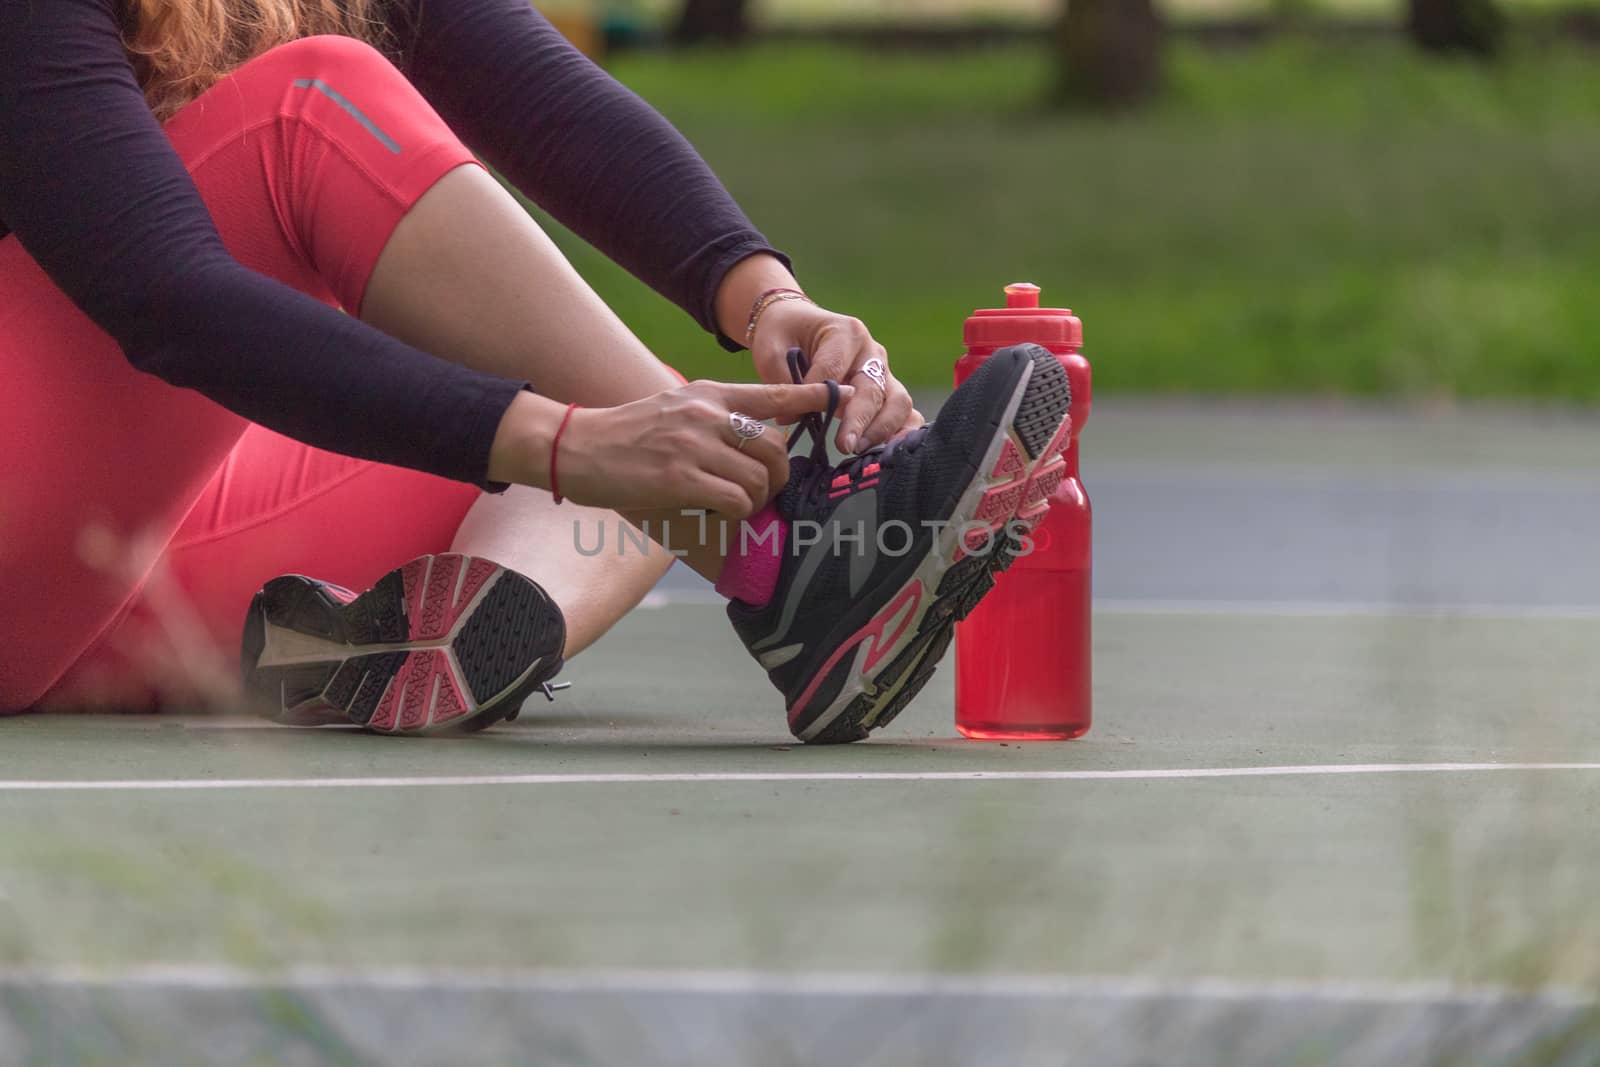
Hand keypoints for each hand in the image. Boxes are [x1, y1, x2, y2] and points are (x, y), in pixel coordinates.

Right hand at [555, 380, 850, 517]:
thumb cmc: (628, 436)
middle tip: (759, 492)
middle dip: (777, 478)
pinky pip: (735, 501)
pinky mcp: (680, 478)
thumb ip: (717, 420)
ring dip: (755, 501)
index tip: (842, 395)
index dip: (813, 395)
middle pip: (776, 449)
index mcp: (709, 395)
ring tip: (732, 504)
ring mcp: (694, 445)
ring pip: (759, 479)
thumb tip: (758, 446)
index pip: (773, 392)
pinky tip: (714, 510)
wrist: (576, 447)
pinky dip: (735, 513)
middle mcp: (707, 415)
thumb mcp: (676, 409)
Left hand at [748, 299, 923, 453]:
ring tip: (858, 449)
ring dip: (881, 429)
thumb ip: (784, 382)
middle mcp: (871, 351)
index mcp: (845, 333)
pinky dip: (902, 432)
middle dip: (859, 420)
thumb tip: (795, 418)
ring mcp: (883, 372)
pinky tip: (887, 452)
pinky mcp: (887, 391)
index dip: (817, 396)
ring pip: (898, 402)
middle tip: (844, 445)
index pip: (834, 369)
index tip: (795, 416)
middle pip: (872, 389)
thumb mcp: (772, 351)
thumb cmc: (784, 336)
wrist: (797, 326)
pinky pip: (905, 413)